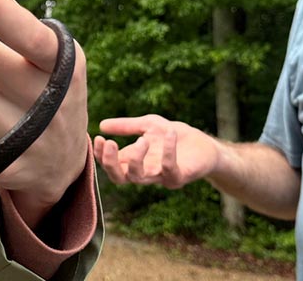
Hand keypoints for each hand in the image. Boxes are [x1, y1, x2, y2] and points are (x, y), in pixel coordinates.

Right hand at [94, 115, 219, 188]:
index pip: (110, 165)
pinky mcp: (179, 177)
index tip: (98, 137)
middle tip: (110, 143)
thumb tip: (101, 124)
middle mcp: (144, 172)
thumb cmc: (174, 136)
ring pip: (138, 178)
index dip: (100, 155)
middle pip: (119, 178)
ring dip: (136, 159)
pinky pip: (169, 168)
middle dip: (110, 162)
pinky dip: (168, 151)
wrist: (204, 144)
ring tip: (143, 139)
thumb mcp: (147, 125)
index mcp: (133, 161)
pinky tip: (169, 133)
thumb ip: (126, 126)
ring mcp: (160, 177)